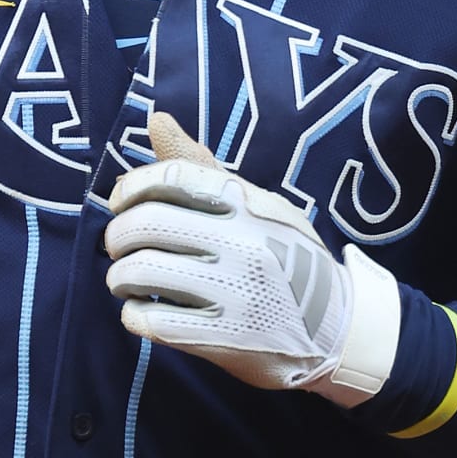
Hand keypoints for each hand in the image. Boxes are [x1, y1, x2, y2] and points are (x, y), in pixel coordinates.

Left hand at [103, 112, 400, 402]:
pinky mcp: (225, 338)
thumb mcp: (258, 206)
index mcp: (249, 203)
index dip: (132, 188)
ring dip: (119, 278)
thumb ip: (201, 169)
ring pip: (141, 272)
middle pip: (146, 223)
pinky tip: (143, 312)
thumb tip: (155, 119)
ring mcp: (236, 291)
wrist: (339, 329)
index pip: (171, 178)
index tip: (121, 202)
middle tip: (119, 248)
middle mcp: (244, 242)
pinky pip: (152, 321)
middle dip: (117, 236)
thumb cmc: (287, 259)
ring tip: (126, 281)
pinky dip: (134, 316)